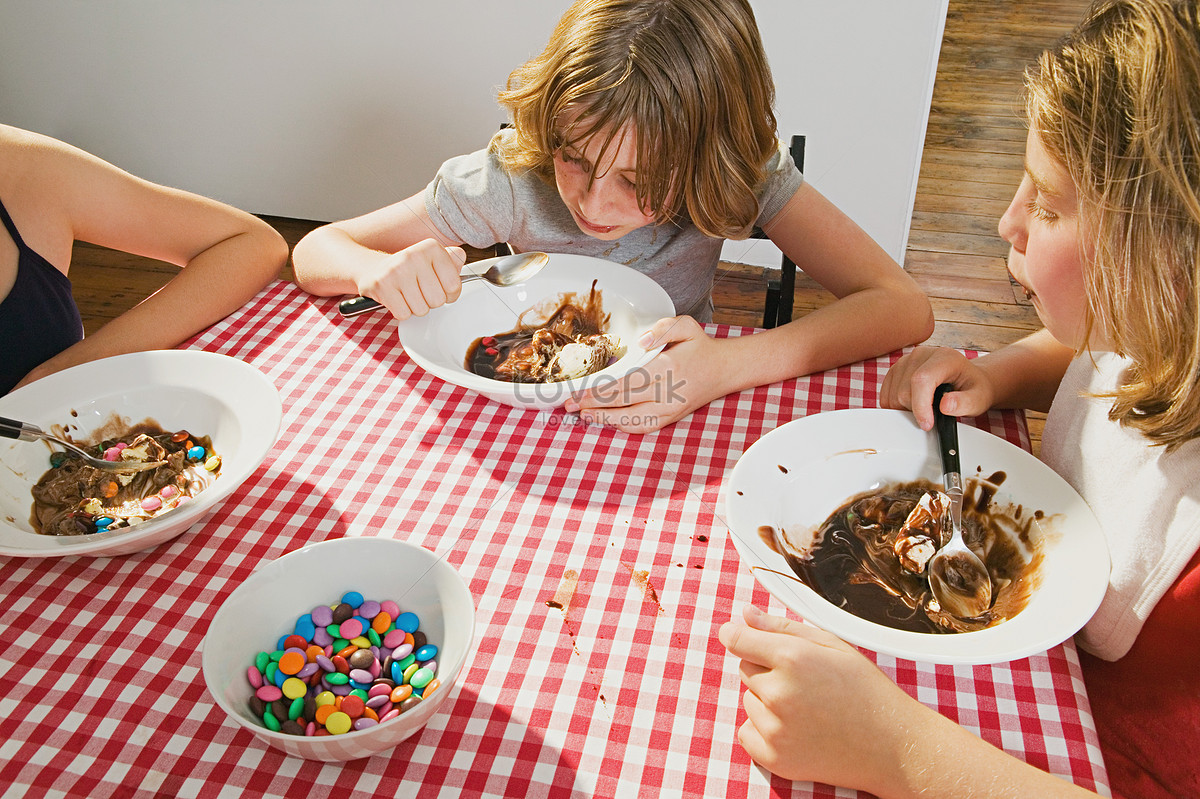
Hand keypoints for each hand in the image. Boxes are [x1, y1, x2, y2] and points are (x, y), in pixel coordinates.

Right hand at [356, 238, 465, 320]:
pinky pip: (403, 314)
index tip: (436, 286)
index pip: (454, 286)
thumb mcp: (431, 261)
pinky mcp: (381, 285)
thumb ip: (451, 261)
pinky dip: (400, 311)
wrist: (371, 268)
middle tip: (417, 290)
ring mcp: (396, 270)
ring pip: (421, 309)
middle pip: (438, 300)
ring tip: (405, 293)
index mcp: (431, 248)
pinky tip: (395, 298)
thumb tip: (460, 256)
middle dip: (429, 301)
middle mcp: (414, 255)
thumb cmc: (407, 269)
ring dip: (414, 307)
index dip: (447, 294)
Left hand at [562, 316, 731, 432]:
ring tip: (583, 415)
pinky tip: (607, 419)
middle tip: (568, 406)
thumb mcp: (686, 326)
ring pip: (632, 421)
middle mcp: (668, 394)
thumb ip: (663, 328)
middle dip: (593, 407)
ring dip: (605, 420)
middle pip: (623, 405)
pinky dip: (623, 426)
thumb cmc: (701, 347)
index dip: (598, 392)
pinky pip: (644, 426)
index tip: (577, 394)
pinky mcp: (671, 418)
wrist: (724, 369)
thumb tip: (641, 342)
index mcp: (667, 369)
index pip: (625, 384)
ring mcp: (670, 410)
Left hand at [718, 605, 916, 792]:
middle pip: (745, 668)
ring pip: (748, 700)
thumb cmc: (865, 691)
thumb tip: (744, 616)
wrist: (892, 747)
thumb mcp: (831, 645)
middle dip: (767, 669)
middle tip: (804, 682)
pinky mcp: (775, 758)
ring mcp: (775, 729)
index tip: (737, 635)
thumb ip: (782, 627)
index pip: (737, 639)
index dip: (737, 634)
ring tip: (808, 708)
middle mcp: (779, 693)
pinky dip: (764, 730)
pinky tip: (797, 729)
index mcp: (793, 658)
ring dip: (767, 701)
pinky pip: (747, 732)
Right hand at [879, 345, 996, 429]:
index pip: (921, 380)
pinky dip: (896, 405)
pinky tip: (913, 404)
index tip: (927, 424)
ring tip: (925, 408)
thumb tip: (946, 405)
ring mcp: (906, 360)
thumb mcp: (979, 399)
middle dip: (915, 411)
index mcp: (945, 357)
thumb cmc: (973, 388)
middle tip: (933, 416)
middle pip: (904, 391)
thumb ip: (965, 403)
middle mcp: (922, 354)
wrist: (968, 379)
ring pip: (892, 394)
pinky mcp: (896, 368)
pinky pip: (886, 393)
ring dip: (905, 409)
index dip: (920, 406)